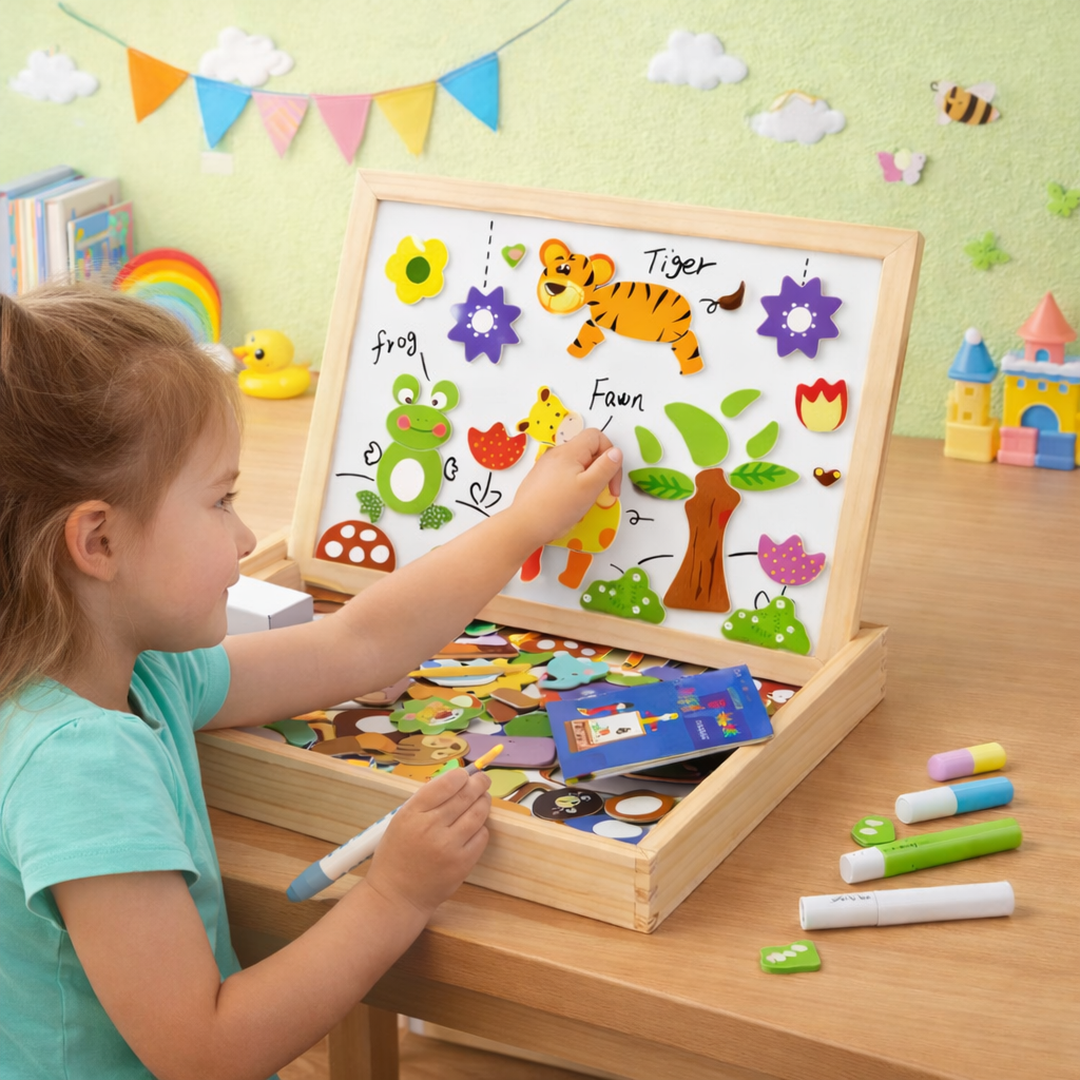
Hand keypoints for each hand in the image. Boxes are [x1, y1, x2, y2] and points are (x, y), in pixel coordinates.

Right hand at [364, 767, 490, 917]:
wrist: (397, 895)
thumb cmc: (397, 855)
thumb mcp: (401, 821)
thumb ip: (425, 802)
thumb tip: (455, 781)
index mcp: (412, 813)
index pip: (445, 784)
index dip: (461, 775)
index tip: (465, 774)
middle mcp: (431, 827)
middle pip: (465, 795)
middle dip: (479, 783)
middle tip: (483, 780)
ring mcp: (449, 846)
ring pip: (478, 813)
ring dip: (484, 801)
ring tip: (483, 798)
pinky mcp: (462, 863)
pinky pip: (482, 836)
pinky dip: (481, 827)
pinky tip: (475, 825)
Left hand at [510, 429, 622, 547]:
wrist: (523, 526)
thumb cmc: (557, 508)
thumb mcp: (589, 487)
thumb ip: (606, 467)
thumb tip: (616, 452)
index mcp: (569, 452)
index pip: (597, 437)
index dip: (610, 454)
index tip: (610, 479)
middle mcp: (556, 454)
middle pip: (587, 450)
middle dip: (599, 469)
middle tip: (600, 492)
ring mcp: (546, 467)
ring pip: (576, 465)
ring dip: (587, 479)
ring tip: (584, 499)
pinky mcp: (541, 480)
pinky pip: (564, 475)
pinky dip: (573, 485)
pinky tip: (570, 503)